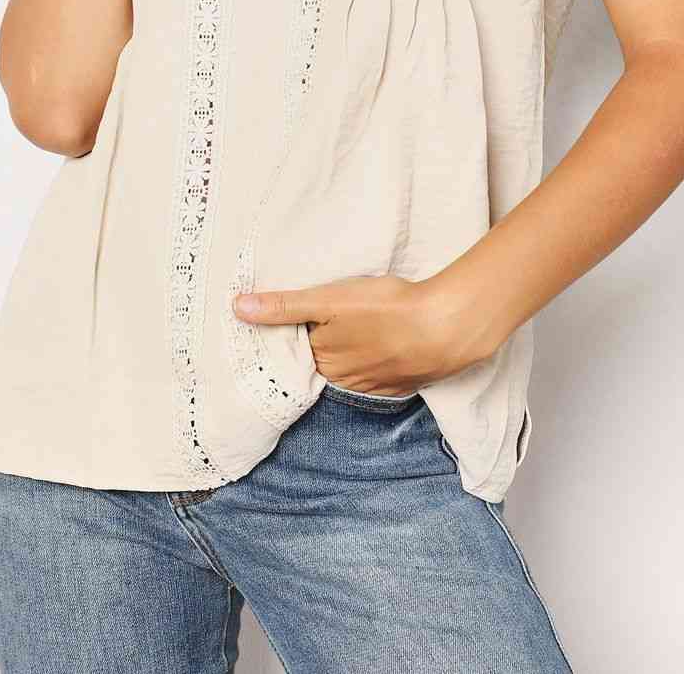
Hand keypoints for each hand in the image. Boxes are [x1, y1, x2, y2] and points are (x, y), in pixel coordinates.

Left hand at [231, 273, 486, 394]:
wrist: (446, 327)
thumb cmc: (386, 309)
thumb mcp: (329, 300)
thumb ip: (285, 306)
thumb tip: (237, 308)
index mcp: (323, 361)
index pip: (296, 349)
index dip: (291, 332)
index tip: (289, 316)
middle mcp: (345, 380)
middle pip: (322, 358)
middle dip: (318, 341)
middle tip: (322, 315)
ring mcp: (377, 384)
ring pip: (351, 365)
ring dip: (348, 349)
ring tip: (351, 325)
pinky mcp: (404, 380)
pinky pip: (379, 371)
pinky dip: (375, 357)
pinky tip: (381, 340)